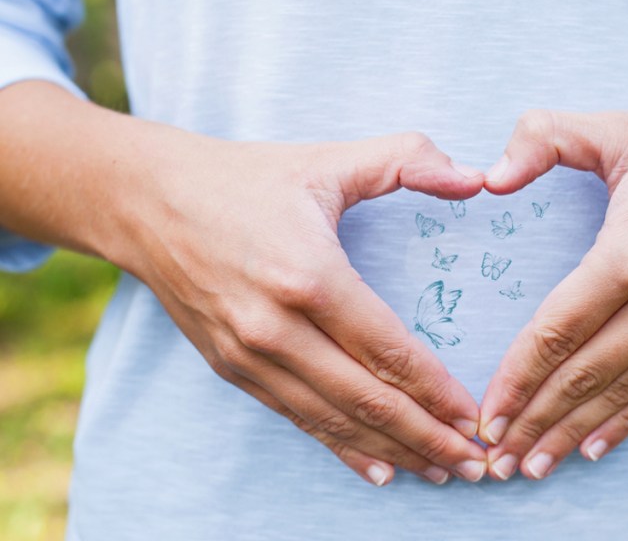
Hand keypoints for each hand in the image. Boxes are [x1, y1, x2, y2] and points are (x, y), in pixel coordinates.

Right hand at [111, 130, 489, 485]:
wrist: (145, 203)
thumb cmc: (245, 179)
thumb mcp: (328, 160)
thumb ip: (407, 159)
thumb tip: (477, 177)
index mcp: (309, 276)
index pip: (388, 351)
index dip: (437, 391)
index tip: (476, 418)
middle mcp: (277, 327)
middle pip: (367, 400)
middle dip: (428, 438)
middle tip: (477, 466)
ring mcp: (250, 355)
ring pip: (335, 420)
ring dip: (394, 451)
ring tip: (442, 472)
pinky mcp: (232, 368)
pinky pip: (297, 419)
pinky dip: (342, 448)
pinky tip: (380, 469)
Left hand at [477, 76, 627, 479]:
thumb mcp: (617, 126)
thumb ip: (543, 138)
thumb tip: (487, 179)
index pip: (560, 329)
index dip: (518, 377)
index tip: (485, 414)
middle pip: (587, 374)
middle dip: (536, 421)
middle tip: (493, 460)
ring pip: (625, 391)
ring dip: (574, 433)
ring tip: (531, 467)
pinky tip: (594, 447)